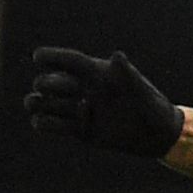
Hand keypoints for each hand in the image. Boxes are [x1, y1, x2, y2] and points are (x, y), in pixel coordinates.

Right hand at [25, 46, 184, 158]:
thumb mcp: (142, 92)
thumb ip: (128, 75)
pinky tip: (41, 122)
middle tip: (58, 90)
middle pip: (54, 82)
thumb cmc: (153, 107)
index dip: (53, 57)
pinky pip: (55, 126)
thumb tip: (117, 56)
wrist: (159, 136)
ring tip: (34, 103)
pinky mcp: (81, 131)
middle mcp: (85, 89)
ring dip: (37, 102)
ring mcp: (81, 110)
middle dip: (49, 84)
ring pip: (48, 103)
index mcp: (97, 73)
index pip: (70, 61)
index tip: (37, 57)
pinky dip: (45, 124)